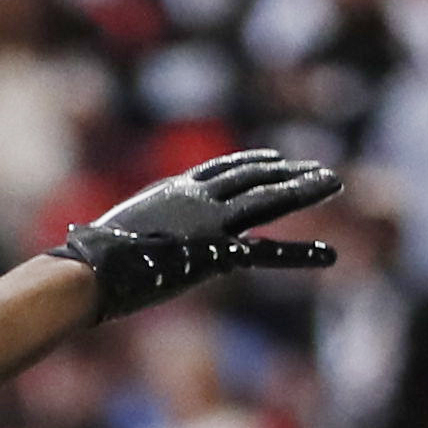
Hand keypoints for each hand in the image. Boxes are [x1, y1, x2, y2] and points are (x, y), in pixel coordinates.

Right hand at [51, 150, 339, 320]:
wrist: (94, 269)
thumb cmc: (93, 260)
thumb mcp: (115, 235)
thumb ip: (131, 235)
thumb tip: (106, 250)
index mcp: (175, 190)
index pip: (222, 169)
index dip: (253, 163)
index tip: (276, 158)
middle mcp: (198, 197)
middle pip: (254, 177)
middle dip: (290, 172)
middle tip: (322, 170)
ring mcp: (210, 222)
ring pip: (268, 199)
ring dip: (304, 190)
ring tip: (334, 184)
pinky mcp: (218, 251)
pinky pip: (268, 252)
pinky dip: (300, 254)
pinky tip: (329, 255)